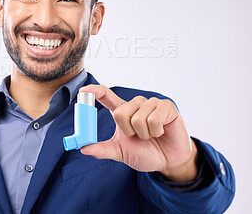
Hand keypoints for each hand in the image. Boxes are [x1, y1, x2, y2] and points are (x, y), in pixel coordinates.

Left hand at [79, 84, 197, 181]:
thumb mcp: (120, 152)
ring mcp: (151, 103)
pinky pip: (154, 119)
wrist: (168, 161)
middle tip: (138, 137)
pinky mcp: (166, 106)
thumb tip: (83, 148)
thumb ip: (103, 149)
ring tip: (151, 135)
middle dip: (128, 132)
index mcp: (122, 111)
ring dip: (144, 134)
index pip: (106, 95)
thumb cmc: (145, 152)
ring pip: (138, 118)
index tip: (84, 91)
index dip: (95, 91)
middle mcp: (135, 104)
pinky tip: (161, 132)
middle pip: (120, 113)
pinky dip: (156, 131)